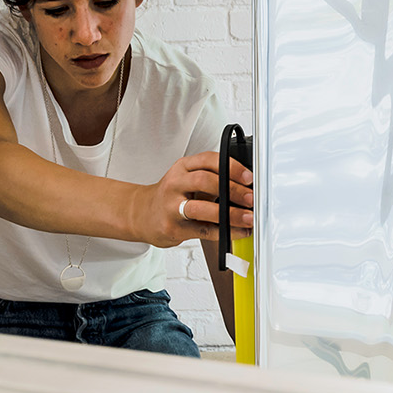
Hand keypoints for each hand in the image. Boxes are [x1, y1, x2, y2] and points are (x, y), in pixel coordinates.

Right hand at [133, 152, 252, 247]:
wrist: (141, 214)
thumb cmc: (170, 196)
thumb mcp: (186, 179)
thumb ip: (211, 178)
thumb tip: (246, 188)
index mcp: (182, 167)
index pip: (209, 160)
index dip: (232, 167)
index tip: (249, 178)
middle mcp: (175, 184)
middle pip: (206, 181)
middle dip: (233, 190)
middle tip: (251, 199)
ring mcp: (171, 206)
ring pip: (202, 208)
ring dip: (229, 214)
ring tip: (247, 218)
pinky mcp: (172, 227)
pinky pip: (202, 230)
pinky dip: (223, 232)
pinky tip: (236, 232)